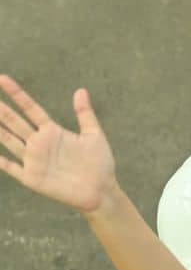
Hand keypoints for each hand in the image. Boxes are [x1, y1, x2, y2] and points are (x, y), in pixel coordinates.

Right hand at [0, 75, 117, 213]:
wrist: (101, 190)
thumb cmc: (100, 163)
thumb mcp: (94, 135)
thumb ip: (85, 114)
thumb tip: (81, 90)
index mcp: (53, 131)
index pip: (30, 109)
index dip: (17, 94)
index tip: (3, 79)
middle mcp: (39, 143)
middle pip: (15, 122)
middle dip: (2, 110)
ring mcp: (34, 160)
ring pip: (8, 140)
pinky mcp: (32, 178)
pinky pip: (10, 167)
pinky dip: (1, 161)